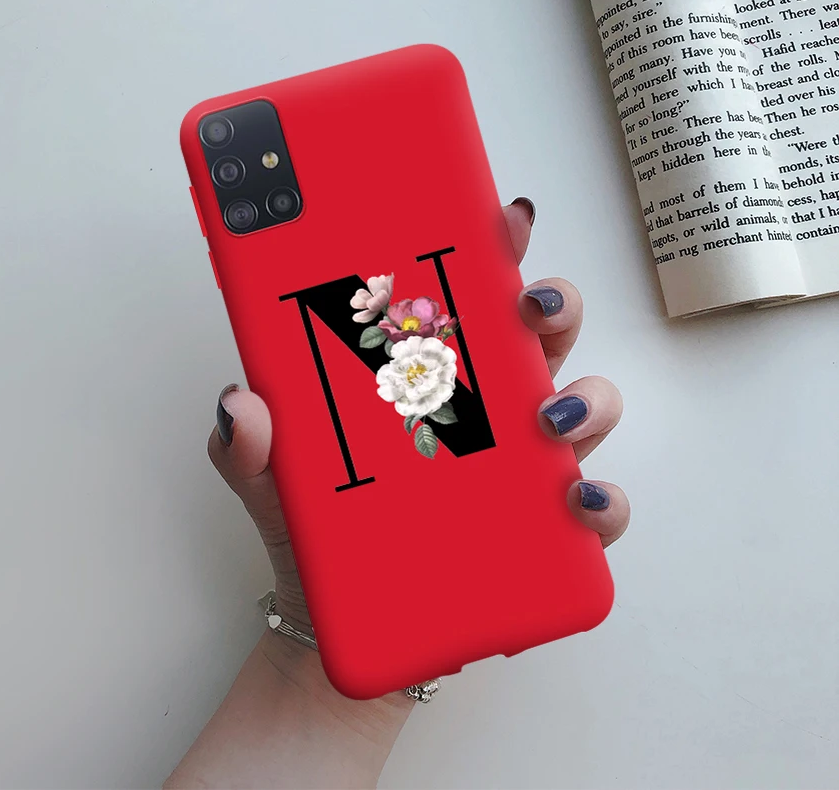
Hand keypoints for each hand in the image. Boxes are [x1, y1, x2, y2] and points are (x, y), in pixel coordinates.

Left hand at [207, 198, 627, 630]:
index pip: (467, 292)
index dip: (492, 247)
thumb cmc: (315, 529)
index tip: (500, 217)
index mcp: (424, 369)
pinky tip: (579, 501)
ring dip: (586, 398)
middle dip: (552, 303)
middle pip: (539, 335)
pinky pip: (592, 509)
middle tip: (528, 305)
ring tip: (548, 416)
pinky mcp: (540, 531)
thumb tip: (240, 404)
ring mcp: (519, 464)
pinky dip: (600, 502)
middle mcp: (484, 403)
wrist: (334, 625)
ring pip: (583, 406)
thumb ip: (247, 442)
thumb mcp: (269, 477)